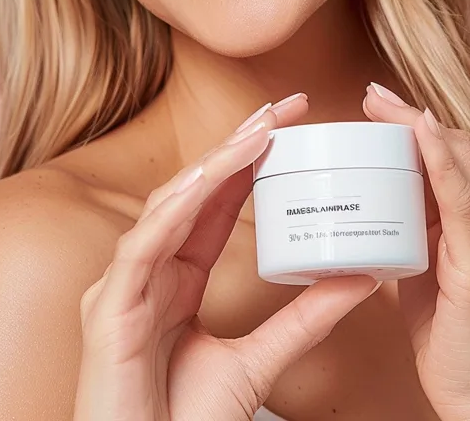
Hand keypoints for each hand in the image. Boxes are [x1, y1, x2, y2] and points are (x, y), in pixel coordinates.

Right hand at [73, 93, 378, 420]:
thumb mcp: (258, 362)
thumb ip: (303, 320)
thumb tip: (361, 280)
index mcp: (175, 277)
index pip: (213, 202)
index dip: (248, 160)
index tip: (289, 125)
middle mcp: (147, 268)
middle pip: (192, 190)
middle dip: (236, 145)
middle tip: (284, 107)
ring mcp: (122, 285)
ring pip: (167, 207)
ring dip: (212, 165)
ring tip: (257, 132)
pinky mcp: (107, 309)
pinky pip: (141, 248)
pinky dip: (173, 212)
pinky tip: (203, 182)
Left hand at [363, 83, 469, 420]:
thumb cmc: (458, 337)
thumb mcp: (433, 270)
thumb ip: (418, 233)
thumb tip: (377, 205)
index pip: (457, 155)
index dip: (420, 125)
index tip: (380, 105)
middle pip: (459, 149)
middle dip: (412, 117)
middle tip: (370, 96)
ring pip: (462, 164)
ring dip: (419, 127)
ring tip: (380, 105)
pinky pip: (463, 202)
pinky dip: (442, 163)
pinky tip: (423, 135)